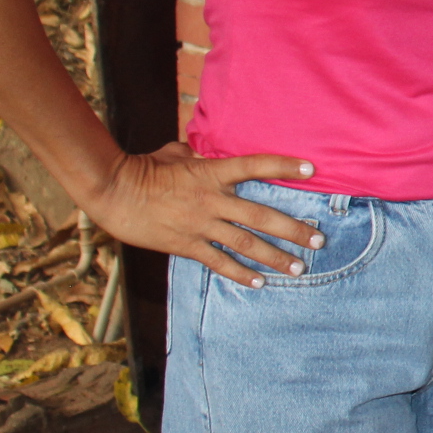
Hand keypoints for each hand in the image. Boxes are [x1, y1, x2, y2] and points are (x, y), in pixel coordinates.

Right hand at [88, 143, 323, 286]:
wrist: (113, 192)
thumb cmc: (143, 168)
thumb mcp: (174, 153)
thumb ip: (197, 154)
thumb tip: (204, 150)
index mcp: (212, 172)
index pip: (255, 166)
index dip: (283, 166)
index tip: (311, 169)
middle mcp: (212, 199)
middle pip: (262, 216)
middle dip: (294, 229)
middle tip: (319, 240)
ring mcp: (201, 224)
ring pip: (246, 243)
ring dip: (275, 257)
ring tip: (298, 268)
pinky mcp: (186, 244)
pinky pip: (218, 261)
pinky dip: (239, 273)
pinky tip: (259, 282)